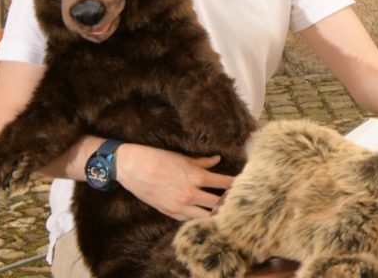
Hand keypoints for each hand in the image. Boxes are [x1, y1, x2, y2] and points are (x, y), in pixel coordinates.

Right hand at [115, 144, 232, 220]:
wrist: (132, 167)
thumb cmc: (158, 158)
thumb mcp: (183, 158)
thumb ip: (203, 162)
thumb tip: (217, 160)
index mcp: (196, 177)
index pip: (225, 184)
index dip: (236, 185)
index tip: (246, 185)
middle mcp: (190, 194)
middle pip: (219, 204)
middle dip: (229, 203)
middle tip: (238, 201)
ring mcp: (179, 206)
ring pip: (206, 216)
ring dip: (215, 214)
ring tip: (224, 211)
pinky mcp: (169, 212)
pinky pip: (189, 219)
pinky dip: (198, 217)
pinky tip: (204, 215)